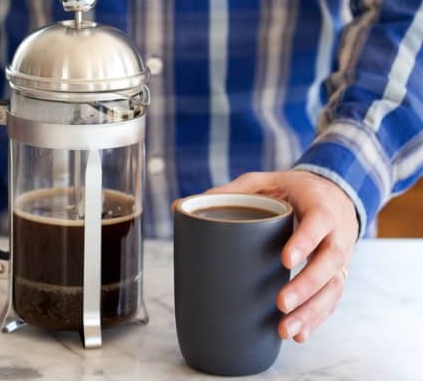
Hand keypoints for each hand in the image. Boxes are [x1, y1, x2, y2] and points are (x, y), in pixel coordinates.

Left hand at [207, 170, 357, 342]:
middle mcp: (335, 231)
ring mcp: (339, 255)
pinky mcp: (335, 273)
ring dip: (312, 311)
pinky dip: (316, 319)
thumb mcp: (262, 182)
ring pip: (333, 286)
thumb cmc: (289, 189)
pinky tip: (298, 335)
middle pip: (329, 261)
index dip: (304, 241)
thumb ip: (228, 192)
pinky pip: (332, 299)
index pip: (318, 222)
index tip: (284, 259)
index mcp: (318, 204)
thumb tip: (177, 206)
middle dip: (306, 286)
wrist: (331, 192)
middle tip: (280, 304)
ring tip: (285, 330)